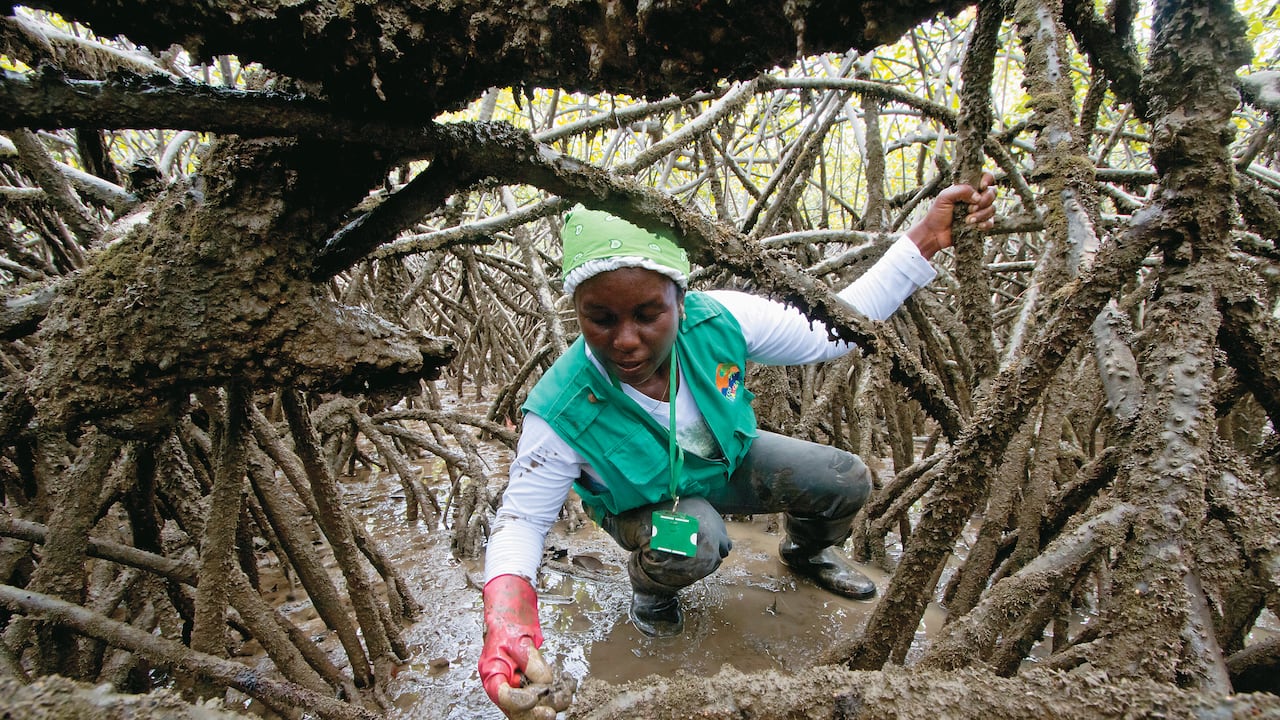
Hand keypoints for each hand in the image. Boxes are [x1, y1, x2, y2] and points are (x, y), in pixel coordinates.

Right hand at [479, 575, 574, 717]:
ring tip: (565, 692)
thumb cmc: (508, 629)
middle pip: (517, 711)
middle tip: (553, 710)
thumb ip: (531, 660)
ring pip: (533, 708)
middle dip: (537, 712)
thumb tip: (545, 680)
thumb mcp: (518, 640)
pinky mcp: (531, 688)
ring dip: (552, 703)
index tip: (534, 698)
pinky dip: (557, 694)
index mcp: (493, 674)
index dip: (518, 701)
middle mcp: (504, 686)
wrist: (512, 623)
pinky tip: (566, 686)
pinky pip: (543, 699)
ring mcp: (518, 689)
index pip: (502, 695)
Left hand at [905, 172, 997, 259]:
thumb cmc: (937, 214)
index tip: (982, 186)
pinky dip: (986, 223)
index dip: (988, 180)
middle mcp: (975, 198)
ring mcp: (979, 211)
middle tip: (970, 208)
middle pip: (992, 192)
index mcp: (968, 188)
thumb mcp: (944, 197)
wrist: (934, 234)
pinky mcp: (980, 223)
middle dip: (984, 200)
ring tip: (968, 220)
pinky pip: (991, 221)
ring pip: (992, 208)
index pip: (986, 177)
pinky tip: (976, 226)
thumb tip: (978, 196)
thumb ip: (961, 190)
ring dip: (981, 214)